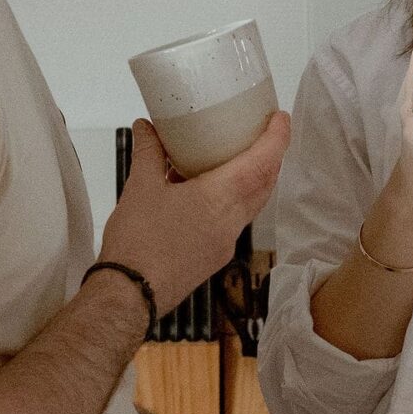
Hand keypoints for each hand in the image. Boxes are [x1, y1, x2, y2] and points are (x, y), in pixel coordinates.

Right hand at [102, 113, 290, 316]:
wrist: (131, 295)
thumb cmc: (138, 240)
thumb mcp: (140, 187)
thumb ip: (148, 152)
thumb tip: (147, 126)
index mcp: (221, 197)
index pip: (263, 162)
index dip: (277, 137)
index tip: (280, 118)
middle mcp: (233, 220)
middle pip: (265, 184)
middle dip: (271, 157)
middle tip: (262, 134)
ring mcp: (227, 242)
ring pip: (253, 204)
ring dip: (254, 180)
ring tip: (238, 159)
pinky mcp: (216, 256)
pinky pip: (236, 220)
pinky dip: (234, 200)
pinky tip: (210, 193)